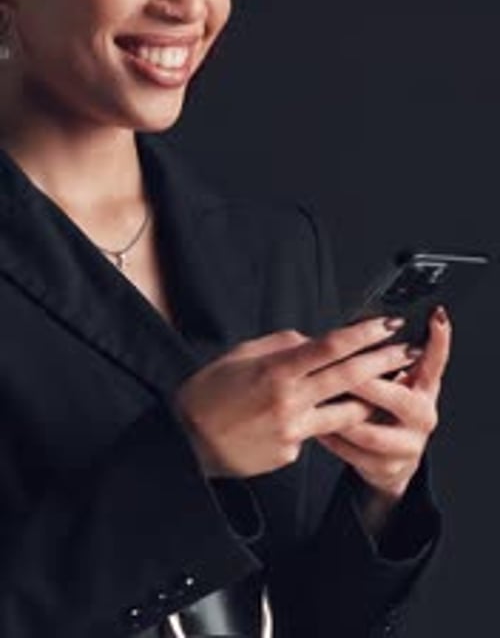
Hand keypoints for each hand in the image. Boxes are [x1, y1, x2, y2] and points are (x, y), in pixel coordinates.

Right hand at [175, 315, 418, 477]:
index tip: (386, 324)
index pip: (331, 347)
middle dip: (384, 361)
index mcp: (276, 370)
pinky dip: (322, 421)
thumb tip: (312, 340)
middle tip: (406, 350)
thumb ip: (282, 344)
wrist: (187, 441)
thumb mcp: (242, 354)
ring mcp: (292, 432)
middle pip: (349, 377)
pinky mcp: (291, 454)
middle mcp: (288, 401)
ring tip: (388, 385)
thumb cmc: (210, 393)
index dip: (364, 334)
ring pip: (346, 413)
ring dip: (370, 398)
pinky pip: (317, 433)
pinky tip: (314, 415)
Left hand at [315, 306, 451, 502]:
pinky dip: (330, 437)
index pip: (435, 361)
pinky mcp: (385, 467)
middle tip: (342, 370)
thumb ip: (386, 360)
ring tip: (317, 400)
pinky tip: (314, 425)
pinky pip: (351, 451)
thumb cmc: (388, 408)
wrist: (393, 460)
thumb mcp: (396, 381)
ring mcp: (407, 445)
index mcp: (426, 388)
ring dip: (340, 414)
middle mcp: (422, 416)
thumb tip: (361, 328)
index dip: (438, 340)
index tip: (434, 318)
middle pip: (398, 398)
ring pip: (369, 431)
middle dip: (367, 384)